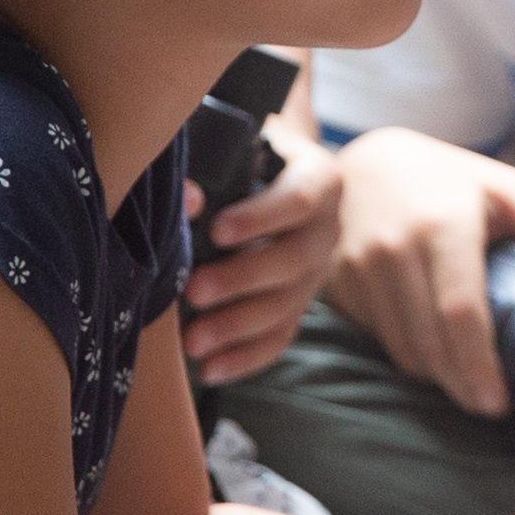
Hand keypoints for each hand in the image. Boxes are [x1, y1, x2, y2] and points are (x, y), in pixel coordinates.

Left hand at [181, 129, 346, 383]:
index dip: (260, 218)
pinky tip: (210, 370)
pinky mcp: (298, 305)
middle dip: (243, 279)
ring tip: (192, 341)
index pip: (300, 200)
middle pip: (295, 260)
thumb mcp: (230, 144)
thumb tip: (188, 199)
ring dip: (238, 327)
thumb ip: (207, 162)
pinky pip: (280, 338)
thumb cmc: (240, 150)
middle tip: (194, 291)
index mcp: (320, 180)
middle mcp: (326, 229)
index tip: (216, 230)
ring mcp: (315, 273)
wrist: (265, 171)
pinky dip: (245, 357)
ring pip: (287, 306)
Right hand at [327, 130, 514, 420]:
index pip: (460, 312)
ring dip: (436, 375)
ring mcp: (357, 269)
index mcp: (443, 227)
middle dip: (462, 386)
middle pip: (429, 344)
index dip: (479, 366)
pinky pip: (376, 339)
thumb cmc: (445, 181)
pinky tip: (430, 351)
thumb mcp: (502, 187)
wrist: (364, 163)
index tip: (499, 403)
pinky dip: (407, 353)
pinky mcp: (334, 284)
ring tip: (465, 379)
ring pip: (402, 350)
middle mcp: (394, 250)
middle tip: (490, 405)